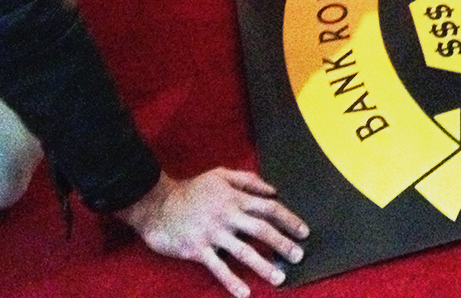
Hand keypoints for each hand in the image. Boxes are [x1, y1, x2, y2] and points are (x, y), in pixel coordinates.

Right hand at [116, 169, 308, 297]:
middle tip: (298, 256)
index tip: (303, 232)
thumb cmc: (191, 189)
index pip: (269, 208)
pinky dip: (232, 281)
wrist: (157, 204)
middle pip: (262, 230)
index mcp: (235, 198)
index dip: (289, 219)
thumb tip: (273, 190)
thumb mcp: (220, 175)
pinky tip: (245, 293)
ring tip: (279, 277)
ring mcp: (213, 234)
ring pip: (244, 251)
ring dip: (263, 265)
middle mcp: (228, 216)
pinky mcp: (198, 250)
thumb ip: (248, 180)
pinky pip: (218, 268)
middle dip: (282, 243)